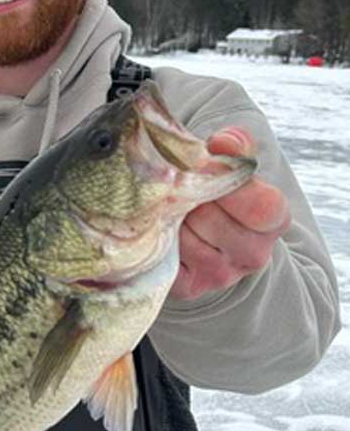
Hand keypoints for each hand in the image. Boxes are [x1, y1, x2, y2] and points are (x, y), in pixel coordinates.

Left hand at [169, 126, 290, 301]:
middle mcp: (253, 253)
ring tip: (170, 208)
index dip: (227, 183)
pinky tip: (160, 228)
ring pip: (183, 237)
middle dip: (189, 197)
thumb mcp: (236, 167)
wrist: (211, 241)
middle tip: (180, 188)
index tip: (204, 166)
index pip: (259, 205)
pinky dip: (155, 238)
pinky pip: (162, 257)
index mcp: (274, 221)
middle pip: (209, 218)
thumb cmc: (224, 195)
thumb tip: (223, 143)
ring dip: (168, 216)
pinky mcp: (189, 286)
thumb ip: (235, 147)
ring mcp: (220, 274)